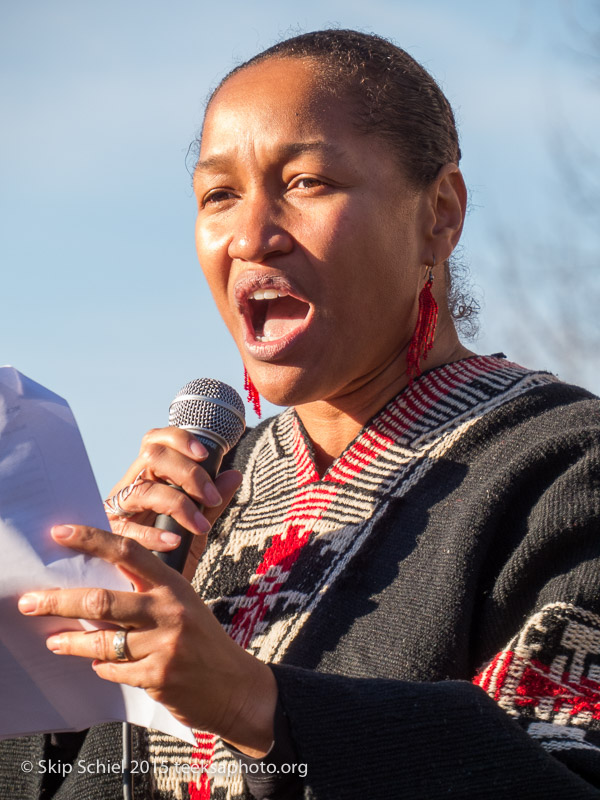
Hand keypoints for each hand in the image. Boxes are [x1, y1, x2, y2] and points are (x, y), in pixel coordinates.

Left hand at [18, 524, 276, 756]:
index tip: (60, 533)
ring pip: (102, 641)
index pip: (128, 552)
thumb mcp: (184, 603)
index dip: (92, 540)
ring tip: (53, 640)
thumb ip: (147, 590)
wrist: (234, 686)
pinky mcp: (159, 677)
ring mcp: (165, 645)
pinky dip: (102, 667)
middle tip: (29, 601)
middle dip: (58, 601)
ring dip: (71, 642)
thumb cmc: (202, 640)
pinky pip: (114, 670)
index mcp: (173, 584)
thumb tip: (97, 581)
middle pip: (102, 600)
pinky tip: (98, 664)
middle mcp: (169, 610)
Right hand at [104, 427, 241, 576]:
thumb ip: (212, 503)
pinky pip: (129, 532)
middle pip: (152, 456)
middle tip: (210, 497)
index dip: (179, 439)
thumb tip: (234, 475)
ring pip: (144, 490)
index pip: (156, 441)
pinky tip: (176, 542)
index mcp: (148, 477)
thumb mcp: (194, 527)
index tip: (205, 455)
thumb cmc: (169, 554)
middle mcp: (130, 487)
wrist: (147, 593)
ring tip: (199, 525)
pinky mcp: (108, 538)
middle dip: (187, 472)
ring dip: (178, 504)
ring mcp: (116, 510)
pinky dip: (155, 535)